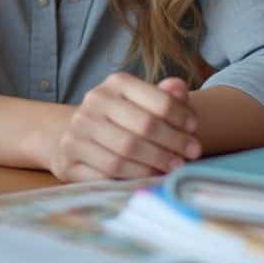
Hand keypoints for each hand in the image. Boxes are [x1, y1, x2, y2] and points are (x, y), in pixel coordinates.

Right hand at [48, 73, 201, 181]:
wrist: (76, 135)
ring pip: (125, 153)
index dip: (181, 117)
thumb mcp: (143, 101)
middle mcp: (93, 103)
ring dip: (155, 164)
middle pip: (143, 127)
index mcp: (116, 84)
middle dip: (173, 143)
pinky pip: (106, 174)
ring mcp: (77, 132)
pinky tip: (149, 178)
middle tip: (192, 154)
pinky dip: (132, 179)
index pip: (158, 100)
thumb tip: (179, 88)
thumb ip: (165, 96)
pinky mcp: (69, 160)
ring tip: (173, 168)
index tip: (194, 129)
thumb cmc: (122, 119)